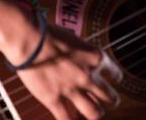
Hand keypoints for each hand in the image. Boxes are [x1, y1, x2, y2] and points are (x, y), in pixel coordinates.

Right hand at [3, 21, 122, 119]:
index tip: (113, 80)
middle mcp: (87, 76)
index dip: (115, 78)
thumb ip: (82, 55)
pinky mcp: (54, 100)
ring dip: (96, 114)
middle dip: (112, 99)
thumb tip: (81, 61)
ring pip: (94, 112)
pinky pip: (67, 119)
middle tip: (111, 100)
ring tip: (96, 114)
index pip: (115, 74)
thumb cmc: (49, 34)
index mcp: (95, 58)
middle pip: (109, 96)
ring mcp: (71, 90)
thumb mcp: (75, 40)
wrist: (30, 39)